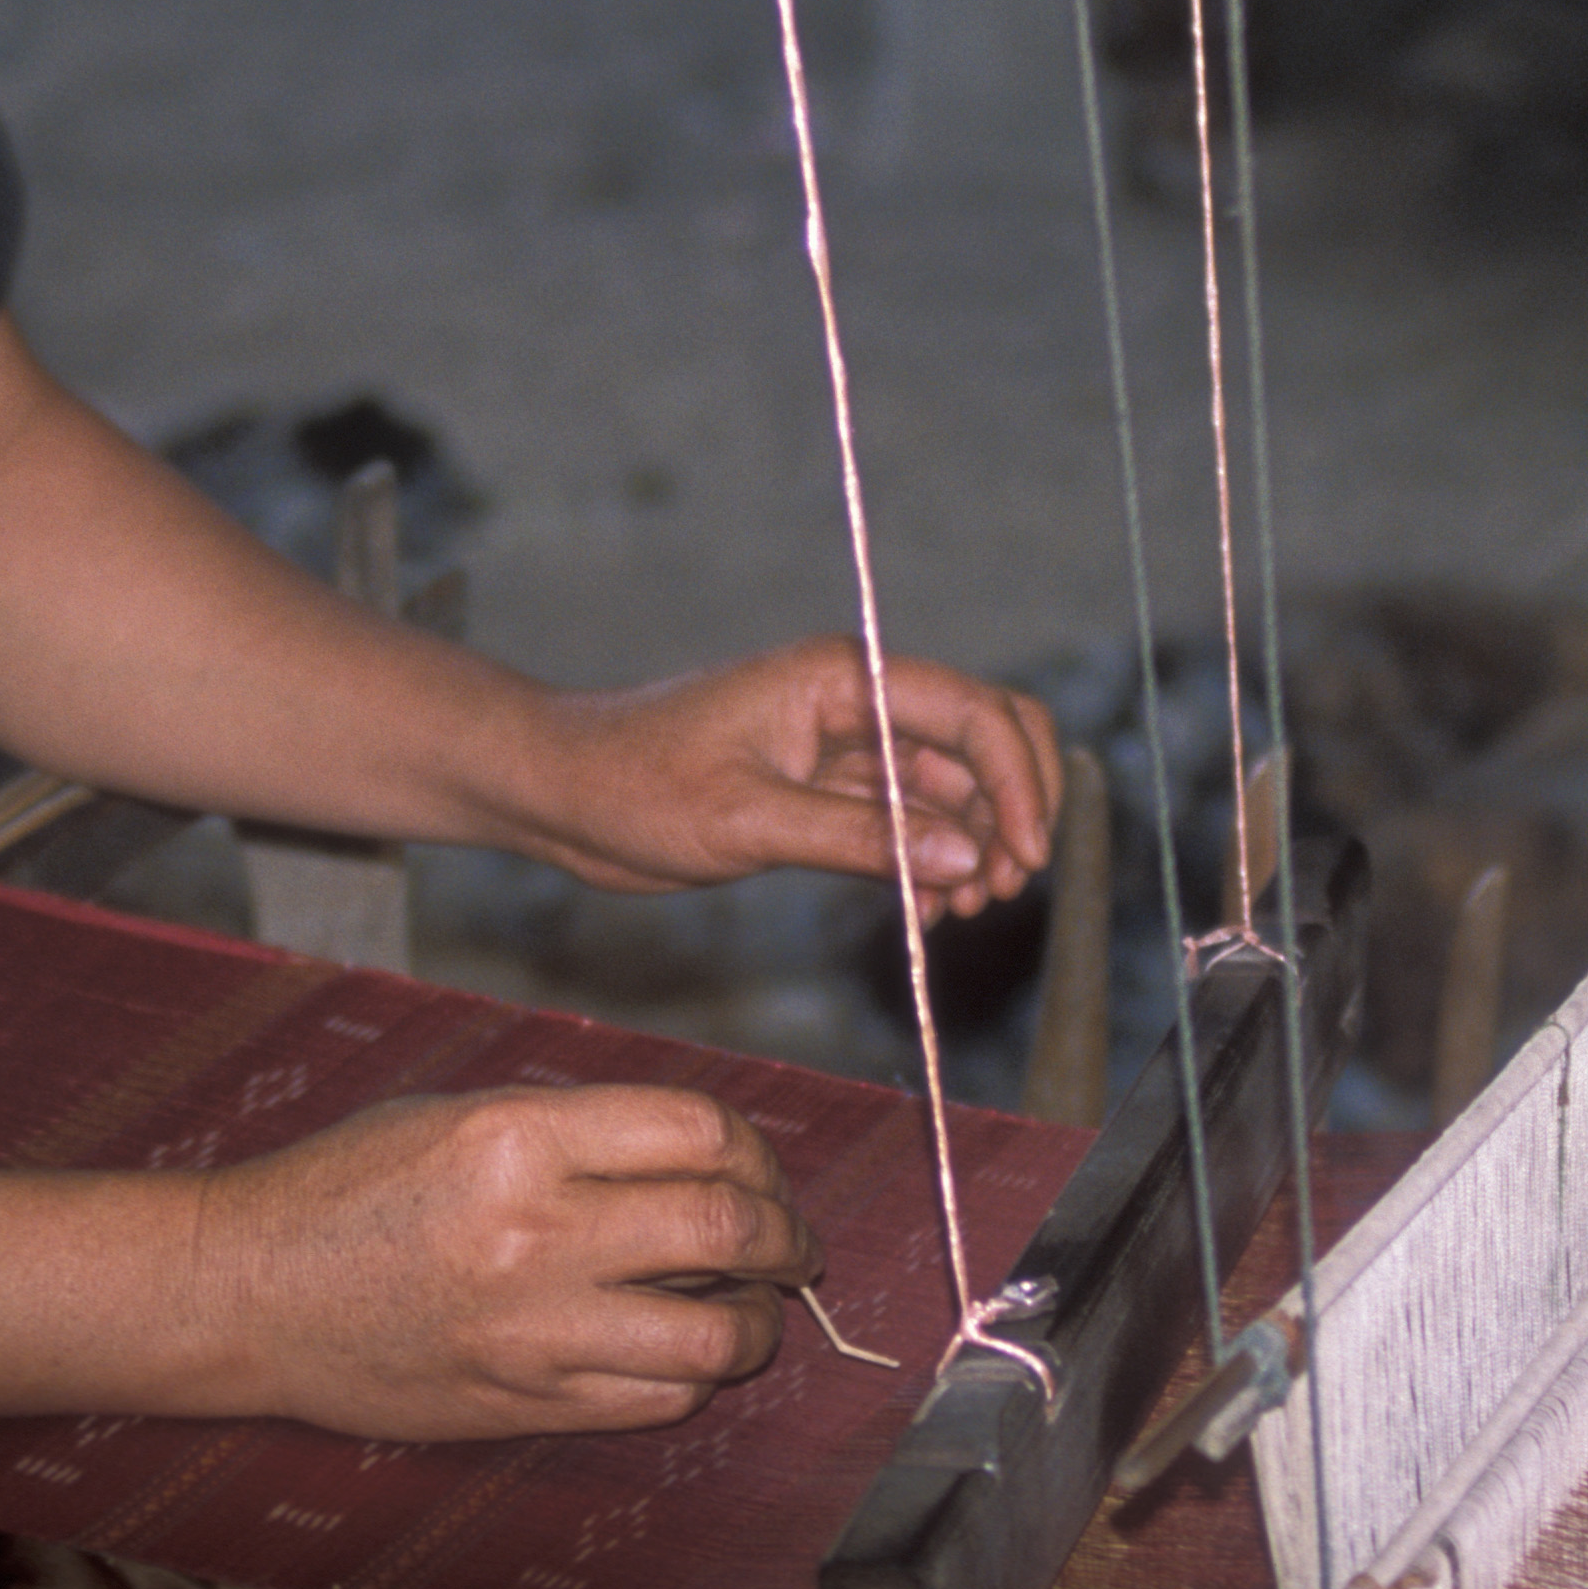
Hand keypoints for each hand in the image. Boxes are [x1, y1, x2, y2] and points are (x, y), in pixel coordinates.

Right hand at [195, 1084, 811, 1440]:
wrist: (247, 1292)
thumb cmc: (348, 1186)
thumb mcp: (459, 1114)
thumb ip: (580, 1128)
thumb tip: (704, 1152)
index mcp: (518, 1138)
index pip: (700, 1132)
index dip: (756, 1150)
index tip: (759, 1169)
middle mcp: (536, 1233)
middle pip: (728, 1230)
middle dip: (786, 1234)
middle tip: (792, 1242)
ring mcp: (533, 1331)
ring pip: (715, 1337)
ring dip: (759, 1321)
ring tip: (753, 1307)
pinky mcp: (524, 1405)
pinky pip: (658, 1401)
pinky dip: (694, 1378)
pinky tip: (682, 1354)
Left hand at [503, 637, 1063, 911]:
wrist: (563, 793)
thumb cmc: (635, 785)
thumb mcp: (746, 820)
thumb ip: (859, 838)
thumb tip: (965, 855)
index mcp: (842, 677)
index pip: (971, 713)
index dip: (1016, 782)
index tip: (1024, 858)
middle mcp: (856, 701)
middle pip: (979, 742)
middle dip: (1007, 812)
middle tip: (997, 890)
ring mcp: (845, 747)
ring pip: (951, 789)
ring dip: (972, 847)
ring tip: (959, 912)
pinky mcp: (827, 792)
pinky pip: (909, 821)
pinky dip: (931, 863)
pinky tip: (926, 911)